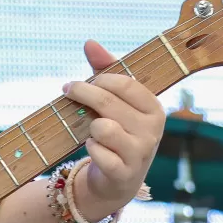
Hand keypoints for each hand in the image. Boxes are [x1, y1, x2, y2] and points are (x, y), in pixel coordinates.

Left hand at [63, 39, 165, 215]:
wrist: (117, 180)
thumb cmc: (116, 131)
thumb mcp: (115, 100)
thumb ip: (105, 69)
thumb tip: (89, 42)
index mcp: (154, 109)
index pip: (127, 83)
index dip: (100, 79)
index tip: (81, 81)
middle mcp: (152, 131)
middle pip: (108, 102)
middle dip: (83, 93)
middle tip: (68, 90)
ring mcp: (140, 153)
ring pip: (102, 127)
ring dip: (89, 126)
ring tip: (93, 130)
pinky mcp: (124, 173)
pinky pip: (97, 152)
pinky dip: (90, 148)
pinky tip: (95, 149)